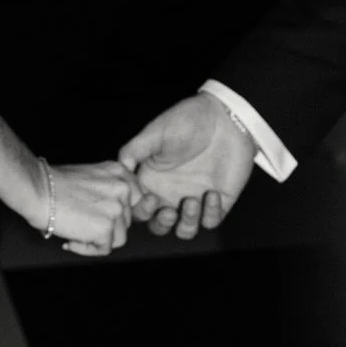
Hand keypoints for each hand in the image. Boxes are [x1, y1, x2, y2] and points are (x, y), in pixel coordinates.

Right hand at [41, 159, 140, 257]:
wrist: (38, 189)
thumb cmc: (53, 185)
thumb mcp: (91, 178)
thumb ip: (107, 191)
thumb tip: (112, 215)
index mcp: (120, 173)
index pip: (134, 201)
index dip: (116, 213)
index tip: (99, 215)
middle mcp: (123, 189)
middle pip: (126, 221)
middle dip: (105, 227)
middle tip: (82, 225)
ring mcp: (116, 209)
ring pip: (118, 238)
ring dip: (98, 240)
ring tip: (76, 232)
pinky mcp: (106, 228)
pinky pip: (104, 249)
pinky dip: (87, 249)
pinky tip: (72, 240)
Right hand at [119, 94, 255, 238]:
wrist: (225, 116)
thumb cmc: (187, 120)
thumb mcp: (155, 132)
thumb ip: (133, 150)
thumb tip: (120, 168)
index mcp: (152, 182)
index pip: (139, 209)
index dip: (140, 211)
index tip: (147, 198)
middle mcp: (171, 195)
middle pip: (159, 226)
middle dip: (162, 224)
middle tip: (168, 211)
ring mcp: (195, 200)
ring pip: (184, 230)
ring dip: (186, 223)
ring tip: (192, 201)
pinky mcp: (218, 201)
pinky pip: (211, 221)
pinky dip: (210, 213)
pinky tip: (213, 193)